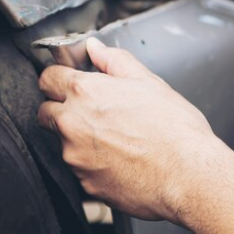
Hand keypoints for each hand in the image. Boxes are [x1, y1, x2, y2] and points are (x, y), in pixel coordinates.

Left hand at [37, 38, 224, 221]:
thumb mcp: (147, 81)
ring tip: (114, 138)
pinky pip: (79, 169)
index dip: (59, 77)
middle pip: (45, 112)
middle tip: (89, 110)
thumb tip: (95, 48)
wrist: (188, 175)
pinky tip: (119, 159)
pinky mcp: (85, 184)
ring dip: (77, 138)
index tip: (68, 82)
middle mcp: (72, 125)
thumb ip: (114, 60)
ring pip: (62, 143)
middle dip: (60, 108)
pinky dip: (92, 163)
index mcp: (85, 92)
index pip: (48, 78)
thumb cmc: (174, 129)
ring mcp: (76, 157)